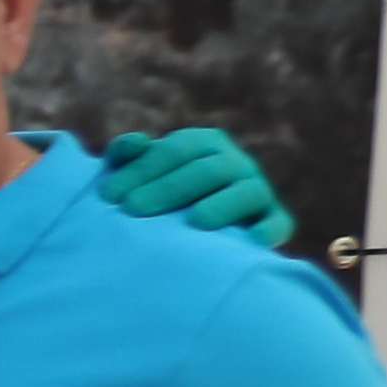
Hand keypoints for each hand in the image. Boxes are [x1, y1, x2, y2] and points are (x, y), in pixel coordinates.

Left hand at [101, 124, 295, 250]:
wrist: (198, 235)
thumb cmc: (159, 200)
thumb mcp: (143, 176)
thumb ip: (130, 157)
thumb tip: (131, 145)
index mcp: (204, 144)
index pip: (174, 150)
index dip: (142, 169)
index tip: (109, 195)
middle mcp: (235, 162)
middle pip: (206, 170)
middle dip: (168, 188)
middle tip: (133, 209)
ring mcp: (257, 190)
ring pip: (246, 192)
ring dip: (221, 205)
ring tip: (195, 221)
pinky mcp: (274, 220)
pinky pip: (276, 223)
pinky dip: (268, 230)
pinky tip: (251, 241)